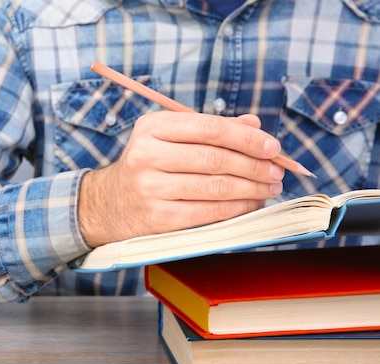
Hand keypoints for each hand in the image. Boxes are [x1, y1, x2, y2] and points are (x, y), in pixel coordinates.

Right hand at [78, 111, 283, 247]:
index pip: (209, 128)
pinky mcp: (158, 218)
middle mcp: (147, 155)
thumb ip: (208, 129)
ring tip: (269, 187)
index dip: (247, 138)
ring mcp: (151, 188)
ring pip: (216, 186)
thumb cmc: (146, 166)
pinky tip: (251, 203)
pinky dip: (237, 208)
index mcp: (152, 127)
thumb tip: (254, 125)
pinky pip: (209, 212)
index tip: (272, 146)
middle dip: (254, 165)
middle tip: (276, 171)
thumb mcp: (167, 138)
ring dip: (251, 188)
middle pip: (215, 158)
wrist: (107, 204)